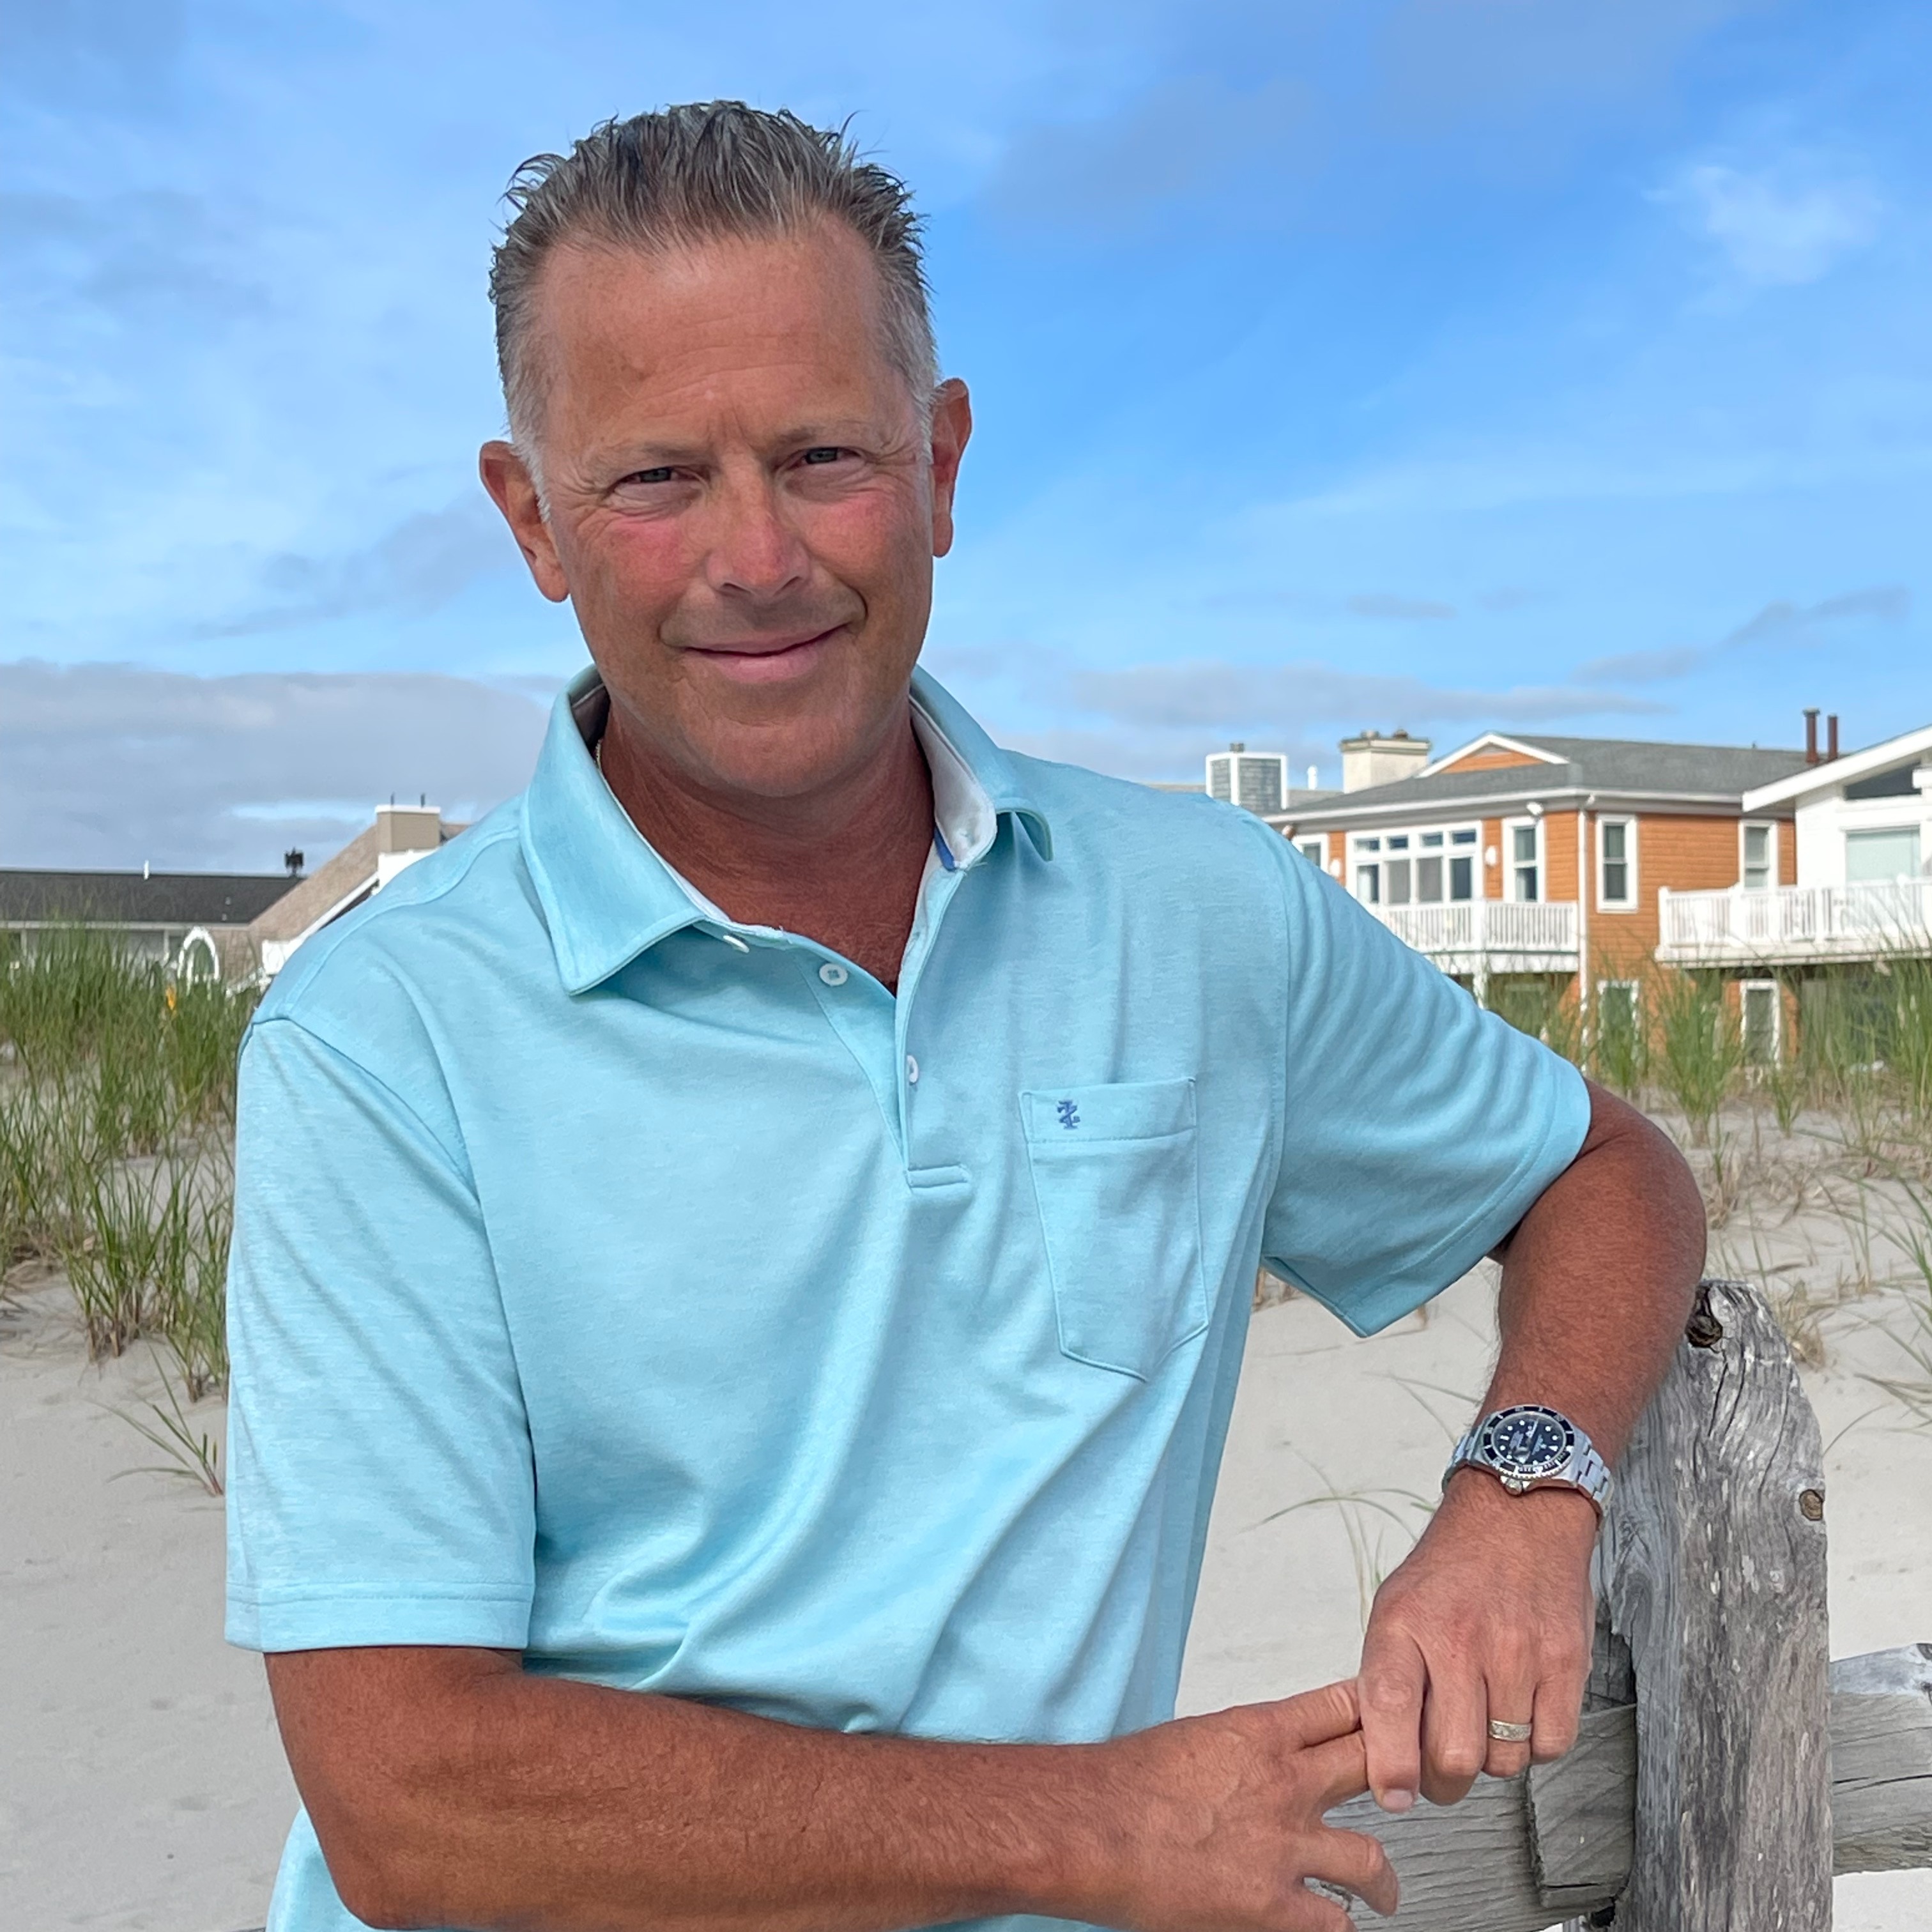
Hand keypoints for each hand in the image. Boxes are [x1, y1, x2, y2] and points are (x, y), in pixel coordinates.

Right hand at [1085, 1680, 1398, 1930]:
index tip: (1389, 1721)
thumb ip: (1236, 1750)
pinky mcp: (1274, 1906)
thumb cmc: (1122, 1783)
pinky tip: (1332, 1925)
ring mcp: (1285, 1846)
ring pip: (1372, 1859)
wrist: (1092, 1826)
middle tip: (1408, 1791)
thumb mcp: (1192, 1738)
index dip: (1374, 1712)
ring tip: (1385, 1890)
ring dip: (1383, 1879)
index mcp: (1259, 1732)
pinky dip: (1337, 1925)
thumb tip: (1250, 1761)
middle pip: (1373, 1766)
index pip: (1342, 1706)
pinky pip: (1334, 1922)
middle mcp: (1285, 1784)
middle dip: (1396, 1777)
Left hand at [1356, 1471, 1595, 1810]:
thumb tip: (1382, 1759)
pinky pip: (1551, 1745)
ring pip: (1504, 1760)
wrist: (1517, 1517)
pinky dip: (1536, 1743)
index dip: (1390, 1766)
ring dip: (1492, 1757)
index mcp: (1404, 1624)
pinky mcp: (1565, 1661)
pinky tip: (1522, 1708)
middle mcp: (1460, 1638)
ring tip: (1484, 1717)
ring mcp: (1516, 1650)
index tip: (1394, 1795)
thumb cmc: (1451, 1573)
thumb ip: (1386, 1680)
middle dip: (1444, 1781)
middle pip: (1453, 1756)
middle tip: (1441, 1768)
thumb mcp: (1395, 1609)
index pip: (1390, 1708)